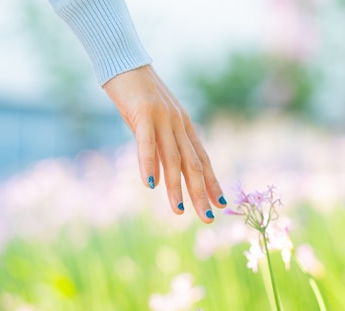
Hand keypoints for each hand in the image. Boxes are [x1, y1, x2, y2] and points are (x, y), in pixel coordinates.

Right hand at [103, 65, 225, 222]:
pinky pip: (147, 143)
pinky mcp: (143, 113)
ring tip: (179, 211)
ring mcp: (163, 119)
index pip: (203, 160)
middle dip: (201, 193)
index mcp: (184, 127)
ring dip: (176, 187)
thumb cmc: (137, 93)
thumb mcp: (155, 121)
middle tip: (208, 217)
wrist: (123, 59)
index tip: (221, 204)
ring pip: (173, 159)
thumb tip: (163, 170)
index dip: (212, 183)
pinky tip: (151, 185)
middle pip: (194, 165)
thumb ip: (161, 143)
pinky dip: (149, 164)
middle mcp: (179, 125)